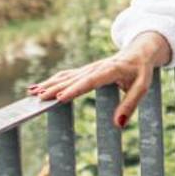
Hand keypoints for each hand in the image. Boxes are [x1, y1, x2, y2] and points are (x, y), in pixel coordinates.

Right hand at [28, 33, 169, 127]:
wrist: (139, 51)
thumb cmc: (141, 71)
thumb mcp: (142, 87)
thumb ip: (130, 105)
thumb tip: (118, 125)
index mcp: (110, 70)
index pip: (90, 81)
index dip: (74, 89)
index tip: (60, 98)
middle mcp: (95, 68)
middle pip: (72, 79)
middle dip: (55, 89)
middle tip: (39, 99)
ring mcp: (88, 69)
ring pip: (65, 77)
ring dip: (49, 85)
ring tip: (32, 94)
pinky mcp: (85, 71)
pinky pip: (66, 76)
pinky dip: (51, 82)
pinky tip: (37, 88)